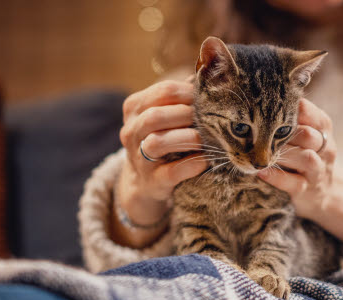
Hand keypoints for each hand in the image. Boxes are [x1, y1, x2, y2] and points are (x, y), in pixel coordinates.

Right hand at [113, 80, 208, 246]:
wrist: (145, 181)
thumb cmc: (163, 138)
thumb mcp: (164, 115)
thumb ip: (181, 97)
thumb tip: (212, 75)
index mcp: (134, 108)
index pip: (164, 91)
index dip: (191, 93)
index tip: (208, 99)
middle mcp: (131, 131)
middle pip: (157, 116)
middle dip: (189, 115)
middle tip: (210, 120)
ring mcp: (138, 158)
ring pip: (158, 142)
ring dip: (188, 138)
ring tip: (206, 139)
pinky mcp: (152, 181)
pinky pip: (172, 172)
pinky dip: (192, 164)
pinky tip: (206, 160)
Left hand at [258, 98, 342, 249]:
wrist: (326, 192)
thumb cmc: (306, 153)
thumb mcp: (307, 131)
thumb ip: (291, 114)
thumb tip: (261, 91)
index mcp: (323, 127)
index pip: (308, 112)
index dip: (286, 109)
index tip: (265, 107)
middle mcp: (325, 147)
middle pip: (307, 134)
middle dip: (283, 133)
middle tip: (259, 132)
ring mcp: (318, 170)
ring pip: (305, 158)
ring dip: (282, 154)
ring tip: (261, 152)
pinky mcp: (307, 191)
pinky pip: (293, 183)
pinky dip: (276, 177)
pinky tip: (261, 171)